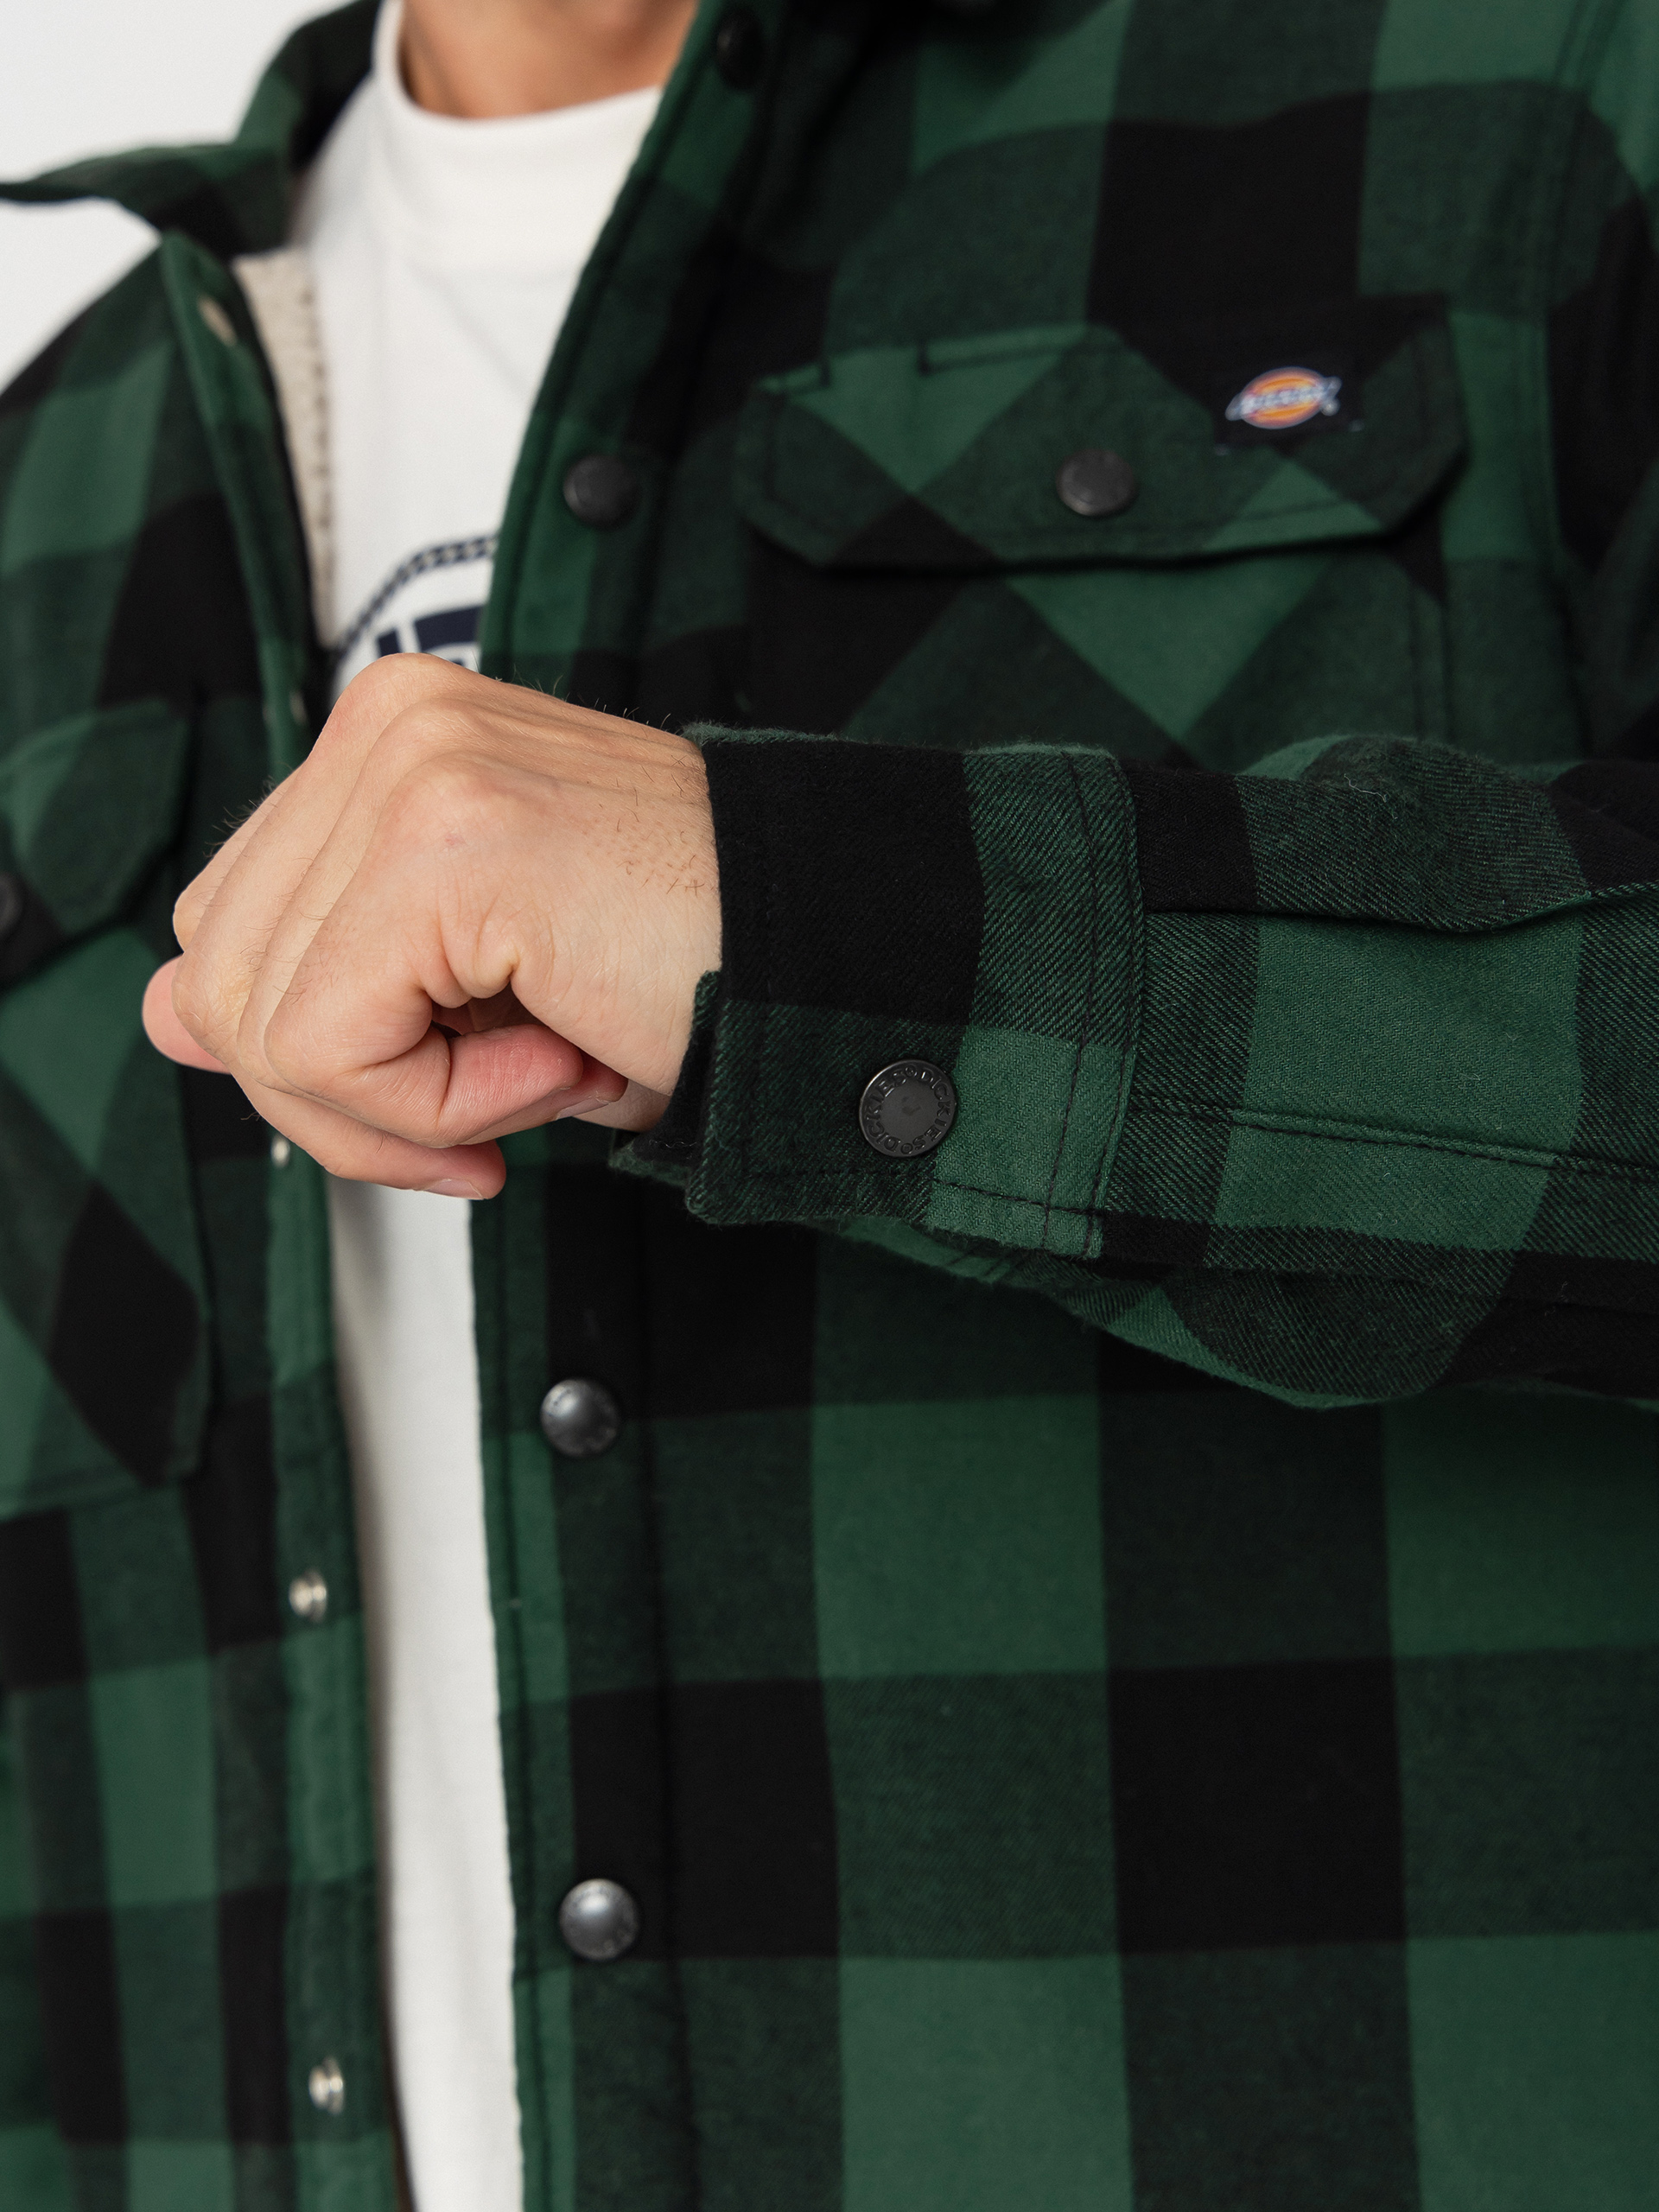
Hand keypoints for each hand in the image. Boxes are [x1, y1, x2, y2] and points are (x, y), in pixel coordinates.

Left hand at [142, 655, 720, 1198]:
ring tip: (546, 1065)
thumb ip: (310, 982)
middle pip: (216, 971)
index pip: (227, 923)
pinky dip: (439, 1104)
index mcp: (389, 734)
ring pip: (255, 1021)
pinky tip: (557, 1060)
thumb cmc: (694, 966)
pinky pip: (330, 1045)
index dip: (323, 1053)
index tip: (455, 1096)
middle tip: (493, 1115)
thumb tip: (164, 1015)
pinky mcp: (444, 837)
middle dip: (344, 1096)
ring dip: (406, 1102)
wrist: (850, 961)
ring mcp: (411, 764)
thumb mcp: (474, 983)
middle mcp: (387, 723)